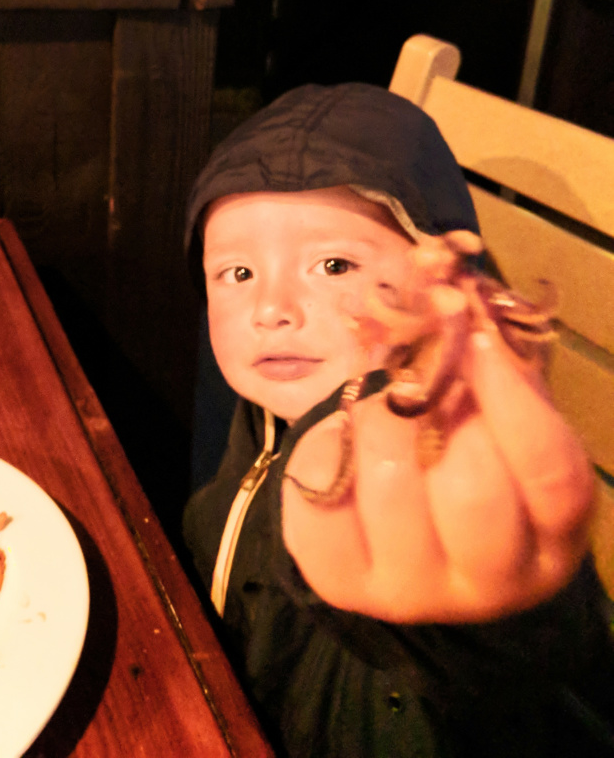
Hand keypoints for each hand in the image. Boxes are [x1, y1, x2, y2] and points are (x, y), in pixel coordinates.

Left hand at [281, 232, 594, 623]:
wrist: (411, 538)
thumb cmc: (469, 457)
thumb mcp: (498, 416)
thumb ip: (490, 362)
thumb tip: (450, 278)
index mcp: (550, 538)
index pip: (548, 470)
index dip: (512, 393)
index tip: (474, 334)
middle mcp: (489, 582)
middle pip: (471, 491)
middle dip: (437, 405)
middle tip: (418, 372)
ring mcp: (412, 591)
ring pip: (391, 487)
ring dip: (377, 417)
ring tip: (379, 400)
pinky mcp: (340, 582)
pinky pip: (321, 498)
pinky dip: (325, 446)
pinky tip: (344, 436)